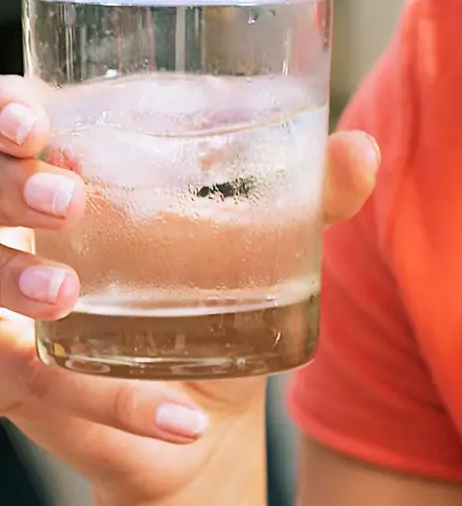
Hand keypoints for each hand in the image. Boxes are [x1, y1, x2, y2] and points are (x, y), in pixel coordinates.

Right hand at [0, 77, 377, 503]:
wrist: (213, 406)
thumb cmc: (223, 287)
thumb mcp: (272, 234)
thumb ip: (316, 190)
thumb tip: (361, 149)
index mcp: (81, 168)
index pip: (15, 119)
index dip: (5, 111)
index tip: (33, 117)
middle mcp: (31, 233)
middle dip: (5, 188)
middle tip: (66, 199)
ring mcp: (16, 310)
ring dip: (18, 283)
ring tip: (70, 293)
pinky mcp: (26, 385)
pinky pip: (39, 390)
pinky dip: (112, 406)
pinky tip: (180, 416)